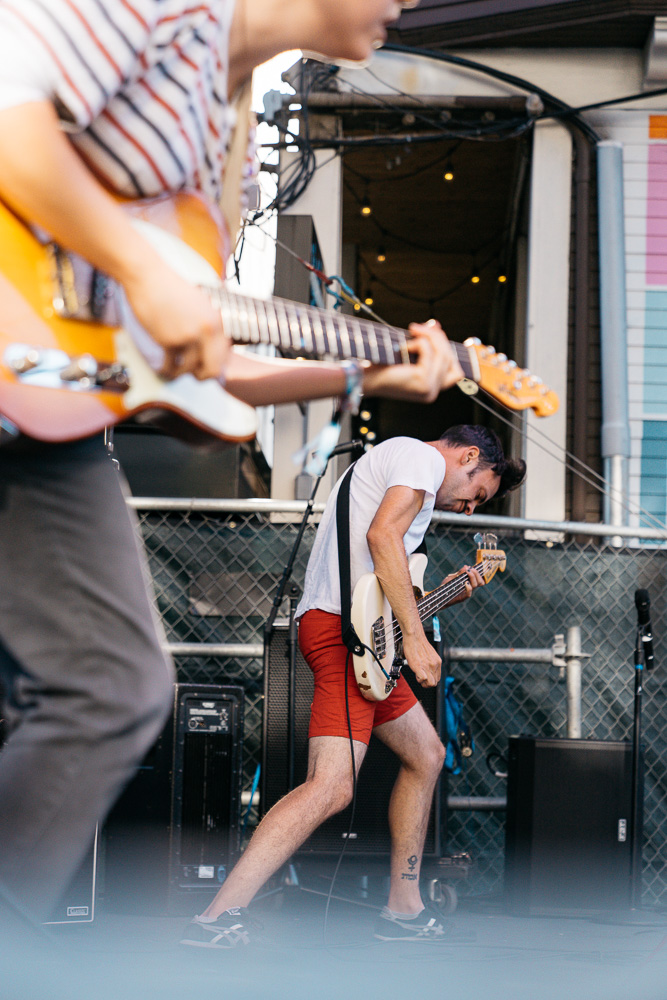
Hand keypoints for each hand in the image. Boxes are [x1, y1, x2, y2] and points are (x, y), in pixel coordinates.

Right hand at [123, 262, 230, 380]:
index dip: (218, 365)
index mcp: (219, 320)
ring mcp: (189, 336)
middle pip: (213, 369)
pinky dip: (167, 370)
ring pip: (190, 369)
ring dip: (181, 373)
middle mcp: (208, 330)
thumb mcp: (201, 304)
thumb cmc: (171, 290)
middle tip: (197, 376)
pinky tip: (165, 368)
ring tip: (175, 370)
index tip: (208, 367)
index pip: (226, 355)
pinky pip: (171, 365)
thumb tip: (213, 352)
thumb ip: (209, 326)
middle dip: (204, 377)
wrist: (148, 278)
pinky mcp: (169, 340)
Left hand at [361, 320, 462, 401]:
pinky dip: (419, 344)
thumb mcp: (407, 353)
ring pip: (444, 354)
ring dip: (428, 337)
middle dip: (437, 338)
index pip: (455, 371)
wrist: (362, 377)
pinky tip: (404, 346)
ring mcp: (429, 390)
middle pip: (450, 359)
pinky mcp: (423, 382)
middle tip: (417, 327)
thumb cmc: (380, 365)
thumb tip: (436, 325)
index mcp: (430, 389)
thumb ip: (425, 343)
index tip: (433, 330)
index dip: (447, 348)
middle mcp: (432, 393)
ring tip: (410, 333)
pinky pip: (430, 353)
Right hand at [402, 631, 441, 687]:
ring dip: (423, 682)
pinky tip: (415, 673)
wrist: (414, 636)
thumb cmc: (418, 643)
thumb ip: (431, 662)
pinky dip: (418, 679)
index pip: (438, 678)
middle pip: (435, 683)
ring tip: (418, 675)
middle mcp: (435, 665)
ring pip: (430, 684)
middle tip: (420, 678)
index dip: (430, 680)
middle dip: (427, 683)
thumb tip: (428, 668)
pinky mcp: (420, 667)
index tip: (425, 677)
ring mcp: (428, 666)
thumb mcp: (430, 654)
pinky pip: (422, 679)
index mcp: (438, 662)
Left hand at [443, 565, 484, 605]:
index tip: (470, 567)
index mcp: (468, 583)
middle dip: (476, 573)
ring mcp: (466, 593)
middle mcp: (469, 588)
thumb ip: (459, 573)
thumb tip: (466, 566)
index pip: (478, 578)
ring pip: (475, 585)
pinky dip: (469, 588)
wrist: (439, 596)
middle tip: (469, 569)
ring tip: (467, 573)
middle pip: (480, 582)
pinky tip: (465, 583)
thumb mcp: (452, 578)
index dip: (477, 573)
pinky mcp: (462, 598)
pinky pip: (469, 594)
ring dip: (473, 577)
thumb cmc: (446, 587)